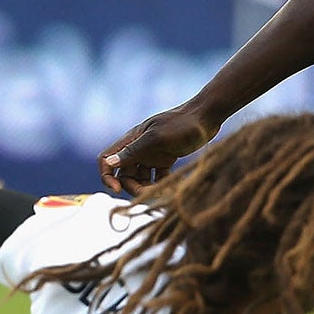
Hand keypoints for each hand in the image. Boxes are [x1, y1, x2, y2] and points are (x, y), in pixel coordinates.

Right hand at [99, 107, 216, 192]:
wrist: (207, 117)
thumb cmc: (182, 124)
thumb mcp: (156, 138)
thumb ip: (133, 151)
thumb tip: (108, 163)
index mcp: (131, 140)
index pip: (106, 159)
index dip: (107, 176)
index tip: (117, 190)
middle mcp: (138, 148)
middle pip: (124, 174)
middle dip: (132, 187)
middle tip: (149, 195)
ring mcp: (152, 154)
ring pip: (140, 178)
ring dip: (147, 189)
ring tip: (163, 194)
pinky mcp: (166, 160)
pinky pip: (157, 178)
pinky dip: (161, 185)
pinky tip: (171, 190)